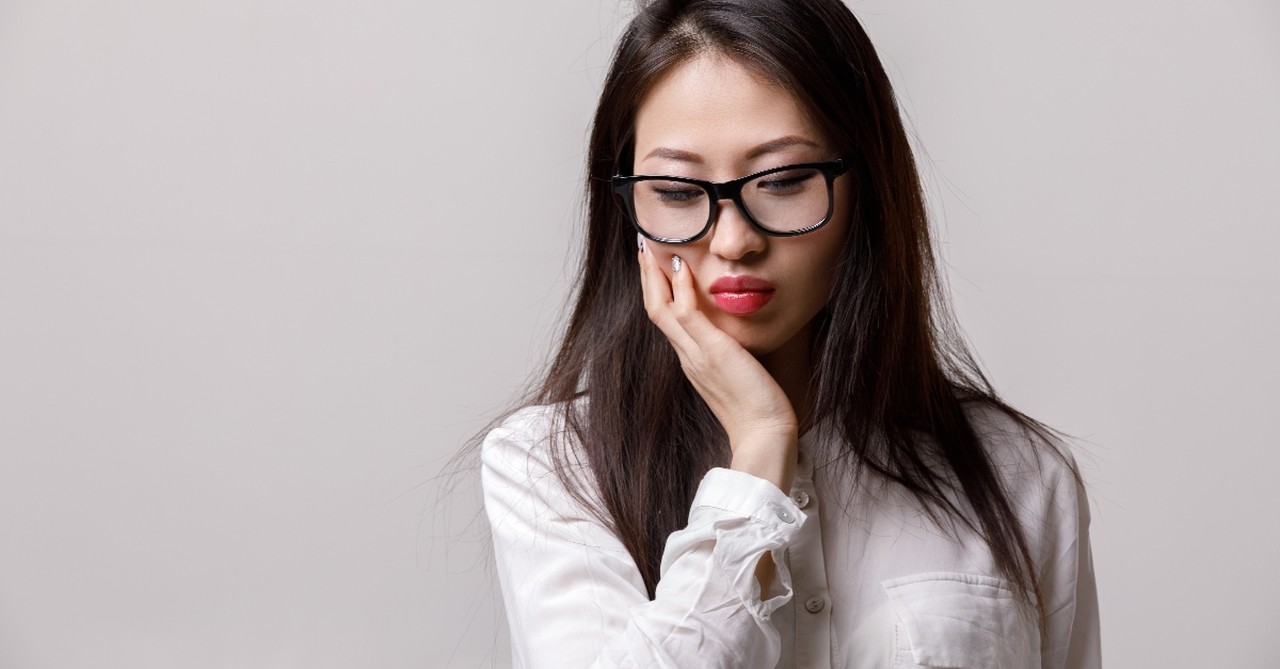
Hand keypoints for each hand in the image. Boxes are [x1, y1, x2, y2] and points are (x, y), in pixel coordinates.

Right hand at [638, 244, 797, 490]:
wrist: (764, 434)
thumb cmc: (759, 409)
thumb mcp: (739, 374)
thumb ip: (730, 355)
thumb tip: (738, 339)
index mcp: (691, 361)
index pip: (666, 319)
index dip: (657, 291)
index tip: (655, 266)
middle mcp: (686, 356)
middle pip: (655, 310)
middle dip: (647, 278)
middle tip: (643, 248)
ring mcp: (695, 355)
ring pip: (661, 309)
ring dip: (654, 276)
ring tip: (652, 248)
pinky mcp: (711, 352)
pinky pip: (686, 314)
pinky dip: (680, 288)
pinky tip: (680, 266)